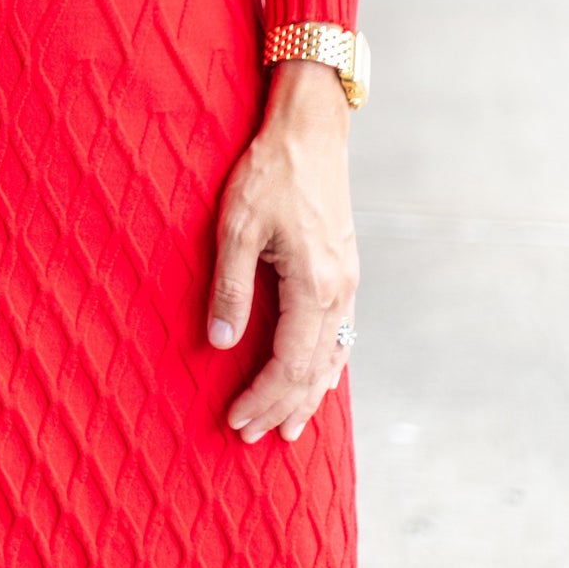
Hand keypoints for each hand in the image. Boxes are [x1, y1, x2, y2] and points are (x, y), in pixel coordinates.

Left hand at [207, 60, 358, 442]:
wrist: (312, 129)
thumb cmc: (269, 172)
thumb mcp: (236, 226)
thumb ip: (230, 288)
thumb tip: (221, 342)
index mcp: (314, 286)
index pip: (289, 364)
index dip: (262, 398)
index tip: (236, 422)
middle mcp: (339, 291)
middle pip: (313, 370)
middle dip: (281, 407)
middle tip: (251, 438)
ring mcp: (348, 280)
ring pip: (333, 356)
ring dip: (308, 394)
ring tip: (288, 426)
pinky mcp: (346, 268)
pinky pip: (341, 333)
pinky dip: (328, 365)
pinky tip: (318, 377)